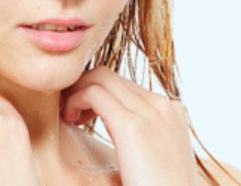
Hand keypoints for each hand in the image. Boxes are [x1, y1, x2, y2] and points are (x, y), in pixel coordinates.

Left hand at [62, 66, 197, 185]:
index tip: (83, 115)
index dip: (99, 93)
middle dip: (84, 86)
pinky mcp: (132, 127)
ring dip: (77, 91)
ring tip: (68, 116)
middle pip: (112, 75)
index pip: (126, 86)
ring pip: (100, 77)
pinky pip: (93, 93)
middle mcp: (164, 106)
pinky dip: (75, 100)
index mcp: (171, 114)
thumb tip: (126, 147)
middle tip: (70, 113)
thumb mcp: (157, 164)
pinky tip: (70, 121)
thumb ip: (144, 145)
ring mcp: (151, 112)